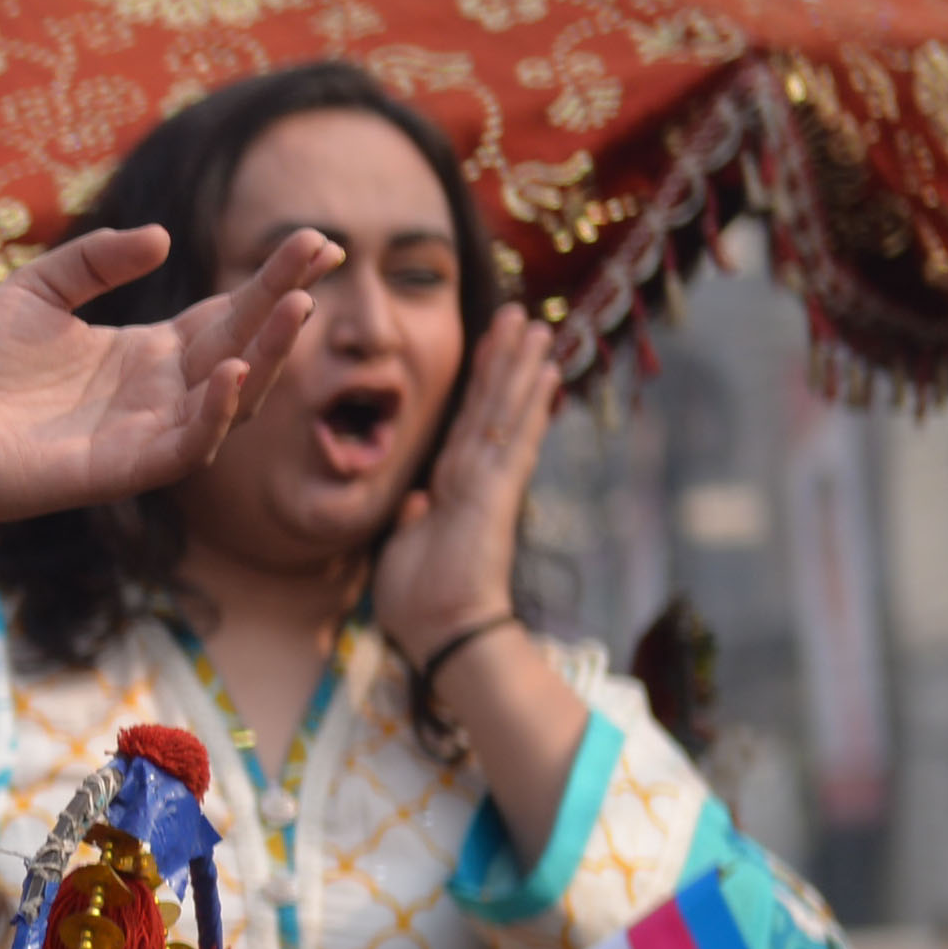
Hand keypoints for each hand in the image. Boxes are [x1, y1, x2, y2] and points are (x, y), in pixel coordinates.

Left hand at [0, 223, 337, 574]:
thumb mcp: (33, 293)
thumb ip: (93, 262)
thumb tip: (162, 238)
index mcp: (144, 354)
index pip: (227, 314)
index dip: (269, 280)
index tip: (314, 241)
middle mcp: (157, 394)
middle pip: (242, 345)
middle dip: (283, 302)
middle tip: (320, 252)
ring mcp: (145, 434)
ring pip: (231, 398)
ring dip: (268, 355)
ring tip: (296, 307)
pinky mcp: (123, 470)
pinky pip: (187, 446)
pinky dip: (215, 413)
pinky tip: (233, 372)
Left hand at [369, 302, 564, 663]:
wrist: (444, 633)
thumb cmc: (421, 602)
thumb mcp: (402, 550)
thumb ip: (411, 520)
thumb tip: (414, 501)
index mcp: (452, 489)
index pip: (467, 424)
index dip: (478, 384)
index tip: (489, 347)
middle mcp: (476, 478)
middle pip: (491, 406)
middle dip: (503, 360)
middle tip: (517, 314)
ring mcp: (490, 483)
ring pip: (504, 412)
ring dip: (518, 367)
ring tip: (534, 325)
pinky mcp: (496, 494)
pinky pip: (513, 439)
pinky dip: (527, 405)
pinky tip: (545, 373)